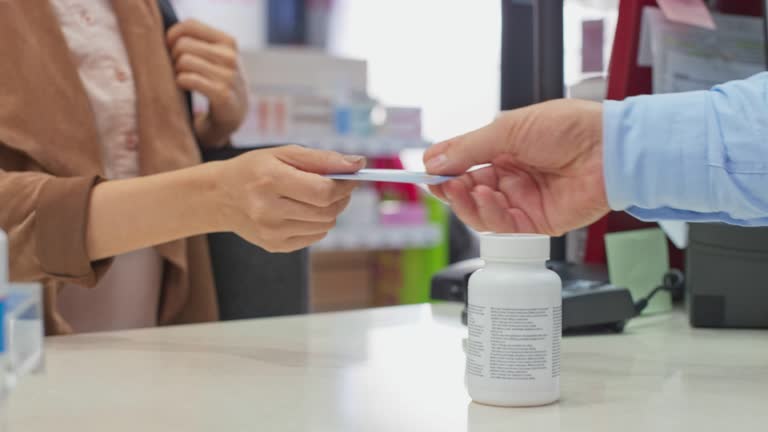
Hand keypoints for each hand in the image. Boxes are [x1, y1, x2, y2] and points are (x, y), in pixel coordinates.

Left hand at [167, 19, 247, 147]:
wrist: (233, 116)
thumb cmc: (216, 82)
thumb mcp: (214, 57)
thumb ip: (196, 43)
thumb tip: (167, 38)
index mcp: (228, 42)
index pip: (190, 25)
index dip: (172, 36)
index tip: (170, 51)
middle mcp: (231, 56)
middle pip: (182, 45)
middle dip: (173, 58)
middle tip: (178, 71)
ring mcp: (229, 76)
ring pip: (183, 61)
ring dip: (177, 73)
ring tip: (183, 81)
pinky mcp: (222, 94)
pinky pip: (188, 79)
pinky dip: (181, 83)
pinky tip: (185, 89)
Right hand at [216, 146, 364, 251]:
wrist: (220, 196)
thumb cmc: (255, 169)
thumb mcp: (284, 153)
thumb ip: (323, 158)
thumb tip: (359, 163)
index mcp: (271, 181)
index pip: (323, 192)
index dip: (345, 185)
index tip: (351, 177)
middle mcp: (268, 210)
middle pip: (327, 211)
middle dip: (341, 197)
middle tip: (340, 186)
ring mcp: (271, 232)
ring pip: (325, 225)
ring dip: (331, 210)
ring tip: (317, 197)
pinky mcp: (274, 246)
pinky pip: (314, 237)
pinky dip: (318, 224)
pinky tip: (304, 211)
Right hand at [423, 99, 606, 235]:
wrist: (610, 150)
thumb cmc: (570, 128)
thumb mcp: (509, 129)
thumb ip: (468, 149)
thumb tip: (433, 161)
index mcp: (504, 150)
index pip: (464, 164)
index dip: (443, 170)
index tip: (424, 171)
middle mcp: (512, 177)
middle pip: (468, 192)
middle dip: (451, 189)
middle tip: (440, 184)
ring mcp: (523, 201)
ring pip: (480, 212)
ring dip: (467, 203)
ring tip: (465, 189)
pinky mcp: (536, 223)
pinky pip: (502, 227)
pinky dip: (490, 215)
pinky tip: (489, 198)